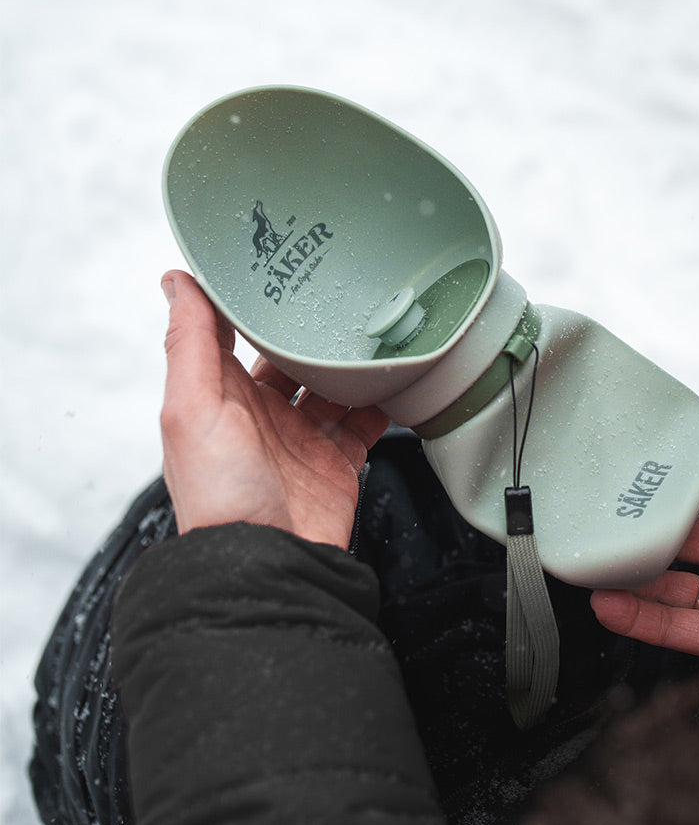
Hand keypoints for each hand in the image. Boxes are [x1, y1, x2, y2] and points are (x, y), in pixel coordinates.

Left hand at [159, 270, 388, 548]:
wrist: (269, 563)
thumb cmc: (219, 496)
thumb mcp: (192, 409)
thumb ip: (188, 344)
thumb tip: (176, 281)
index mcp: (220, 397)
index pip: (235, 336)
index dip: (251, 302)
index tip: (273, 261)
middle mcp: (261, 415)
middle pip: (290, 357)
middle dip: (311, 328)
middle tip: (340, 287)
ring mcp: (302, 439)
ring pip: (332, 385)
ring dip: (350, 360)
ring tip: (375, 326)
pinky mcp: (337, 462)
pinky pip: (365, 421)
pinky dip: (381, 400)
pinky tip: (395, 376)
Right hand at [591, 397, 698, 698]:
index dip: (678, 469)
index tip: (637, 454)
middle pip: (683, 529)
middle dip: (645, 519)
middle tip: (603, 506)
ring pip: (671, 578)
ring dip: (633, 569)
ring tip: (593, 556)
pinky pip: (677, 626)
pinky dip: (639, 617)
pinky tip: (607, 602)